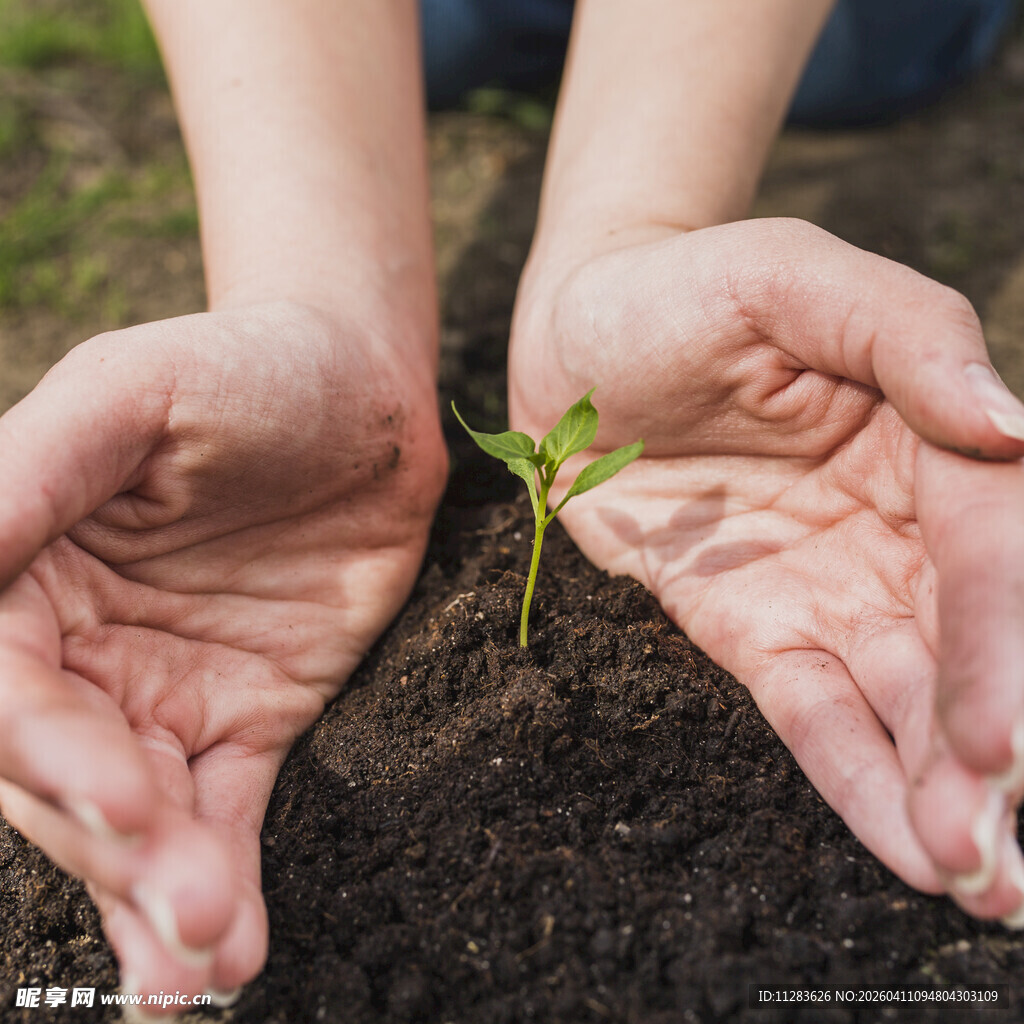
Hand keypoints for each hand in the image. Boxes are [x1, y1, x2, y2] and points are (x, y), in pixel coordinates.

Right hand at [0, 301, 446, 1004]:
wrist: (364, 399)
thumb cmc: (244, 367)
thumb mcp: (133, 392)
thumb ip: (33, 470)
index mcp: (19, 570)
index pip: (3, 682)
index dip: (48, 748)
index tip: (121, 795)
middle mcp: (76, 649)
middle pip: (65, 773)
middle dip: (116, 846)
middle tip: (184, 911)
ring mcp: (160, 695)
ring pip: (141, 818)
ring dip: (160, 897)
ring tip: (198, 971)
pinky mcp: (245, 720)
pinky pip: (222, 816)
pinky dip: (225, 880)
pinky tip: (232, 951)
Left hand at [510, 218, 1023, 920]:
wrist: (578, 340)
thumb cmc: (683, 291)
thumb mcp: (788, 279)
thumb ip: (906, 336)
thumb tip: (1015, 428)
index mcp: (928, 435)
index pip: (993, 551)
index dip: (1005, 646)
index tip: (1002, 745)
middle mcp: (897, 526)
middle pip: (967, 646)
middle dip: (988, 751)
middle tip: (1001, 860)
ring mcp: (825, 585)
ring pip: (902, 700)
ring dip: (941, 791)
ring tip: (978, 878)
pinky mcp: (753, 627)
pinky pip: (811, 710)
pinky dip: (855, 777)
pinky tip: (905, 848)